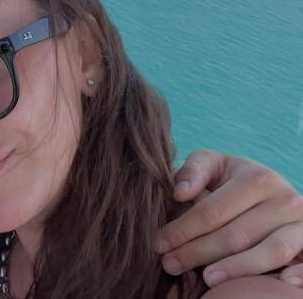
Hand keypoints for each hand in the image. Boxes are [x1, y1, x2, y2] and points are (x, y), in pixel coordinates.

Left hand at [155, 150, 302, 287]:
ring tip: (206, 278)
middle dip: (197, 252)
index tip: (159, 243)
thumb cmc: (233, 179)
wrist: (272, 189)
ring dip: (236, 269)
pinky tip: (278, 284)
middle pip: (236, 234)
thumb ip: (193, 171)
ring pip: (269, 252)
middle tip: (170, 264)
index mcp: (257, 177)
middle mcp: (284, 199)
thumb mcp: (214, 165)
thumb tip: (179, 193)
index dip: (183, 229)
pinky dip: (297, 276)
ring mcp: (301, 224)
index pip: (213, 211)